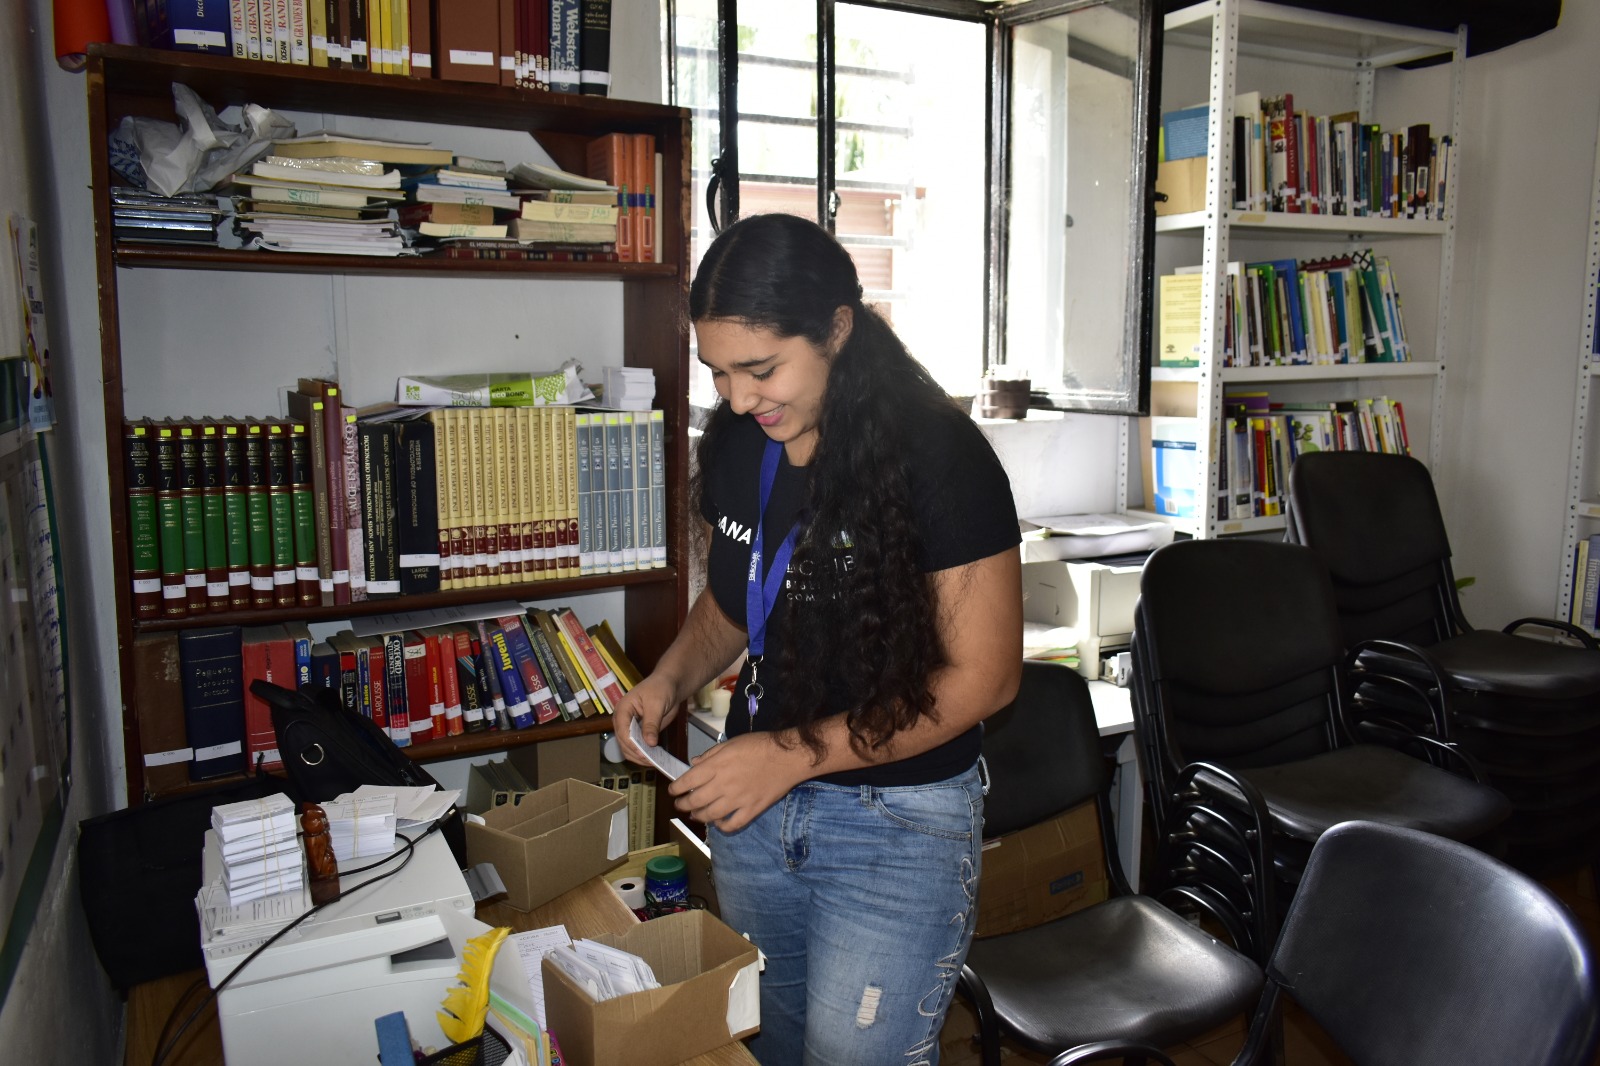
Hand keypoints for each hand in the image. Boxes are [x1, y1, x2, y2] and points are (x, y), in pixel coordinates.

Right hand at [613, 672, 681, 764]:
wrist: (670, 685)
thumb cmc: (660, 689)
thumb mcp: (656, 704)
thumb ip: (651, 724)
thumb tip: (649, 743)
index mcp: (622, 710)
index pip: (623, 732)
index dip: (633, 745)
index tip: (645, 755)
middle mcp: (623, 721)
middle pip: (624, 743)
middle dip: (636, 753)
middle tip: (652, 761)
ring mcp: (630, 728)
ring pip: (629, 748)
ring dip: (640, 756)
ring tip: (655, 762)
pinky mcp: (639, 733)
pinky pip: (638, 747)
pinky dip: (645, 754)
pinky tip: (655, 758)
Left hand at [667, 732, 806, 832]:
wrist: (787, 756)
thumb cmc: (759, 745)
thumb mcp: (731, 743)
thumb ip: (711, 754)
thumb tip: (694, 763)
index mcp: (716, 766)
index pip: (688, 781)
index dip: (676, 788)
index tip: (673, 791)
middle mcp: (723, 785)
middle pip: (695, 801)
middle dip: (683, 804)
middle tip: (679, 805)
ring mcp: (737, 800)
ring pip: (710, 815)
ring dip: (698, 817)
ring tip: (695, 815)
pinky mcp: (751, 810)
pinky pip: (732, 824)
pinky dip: (722, 827)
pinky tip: (719, 823)